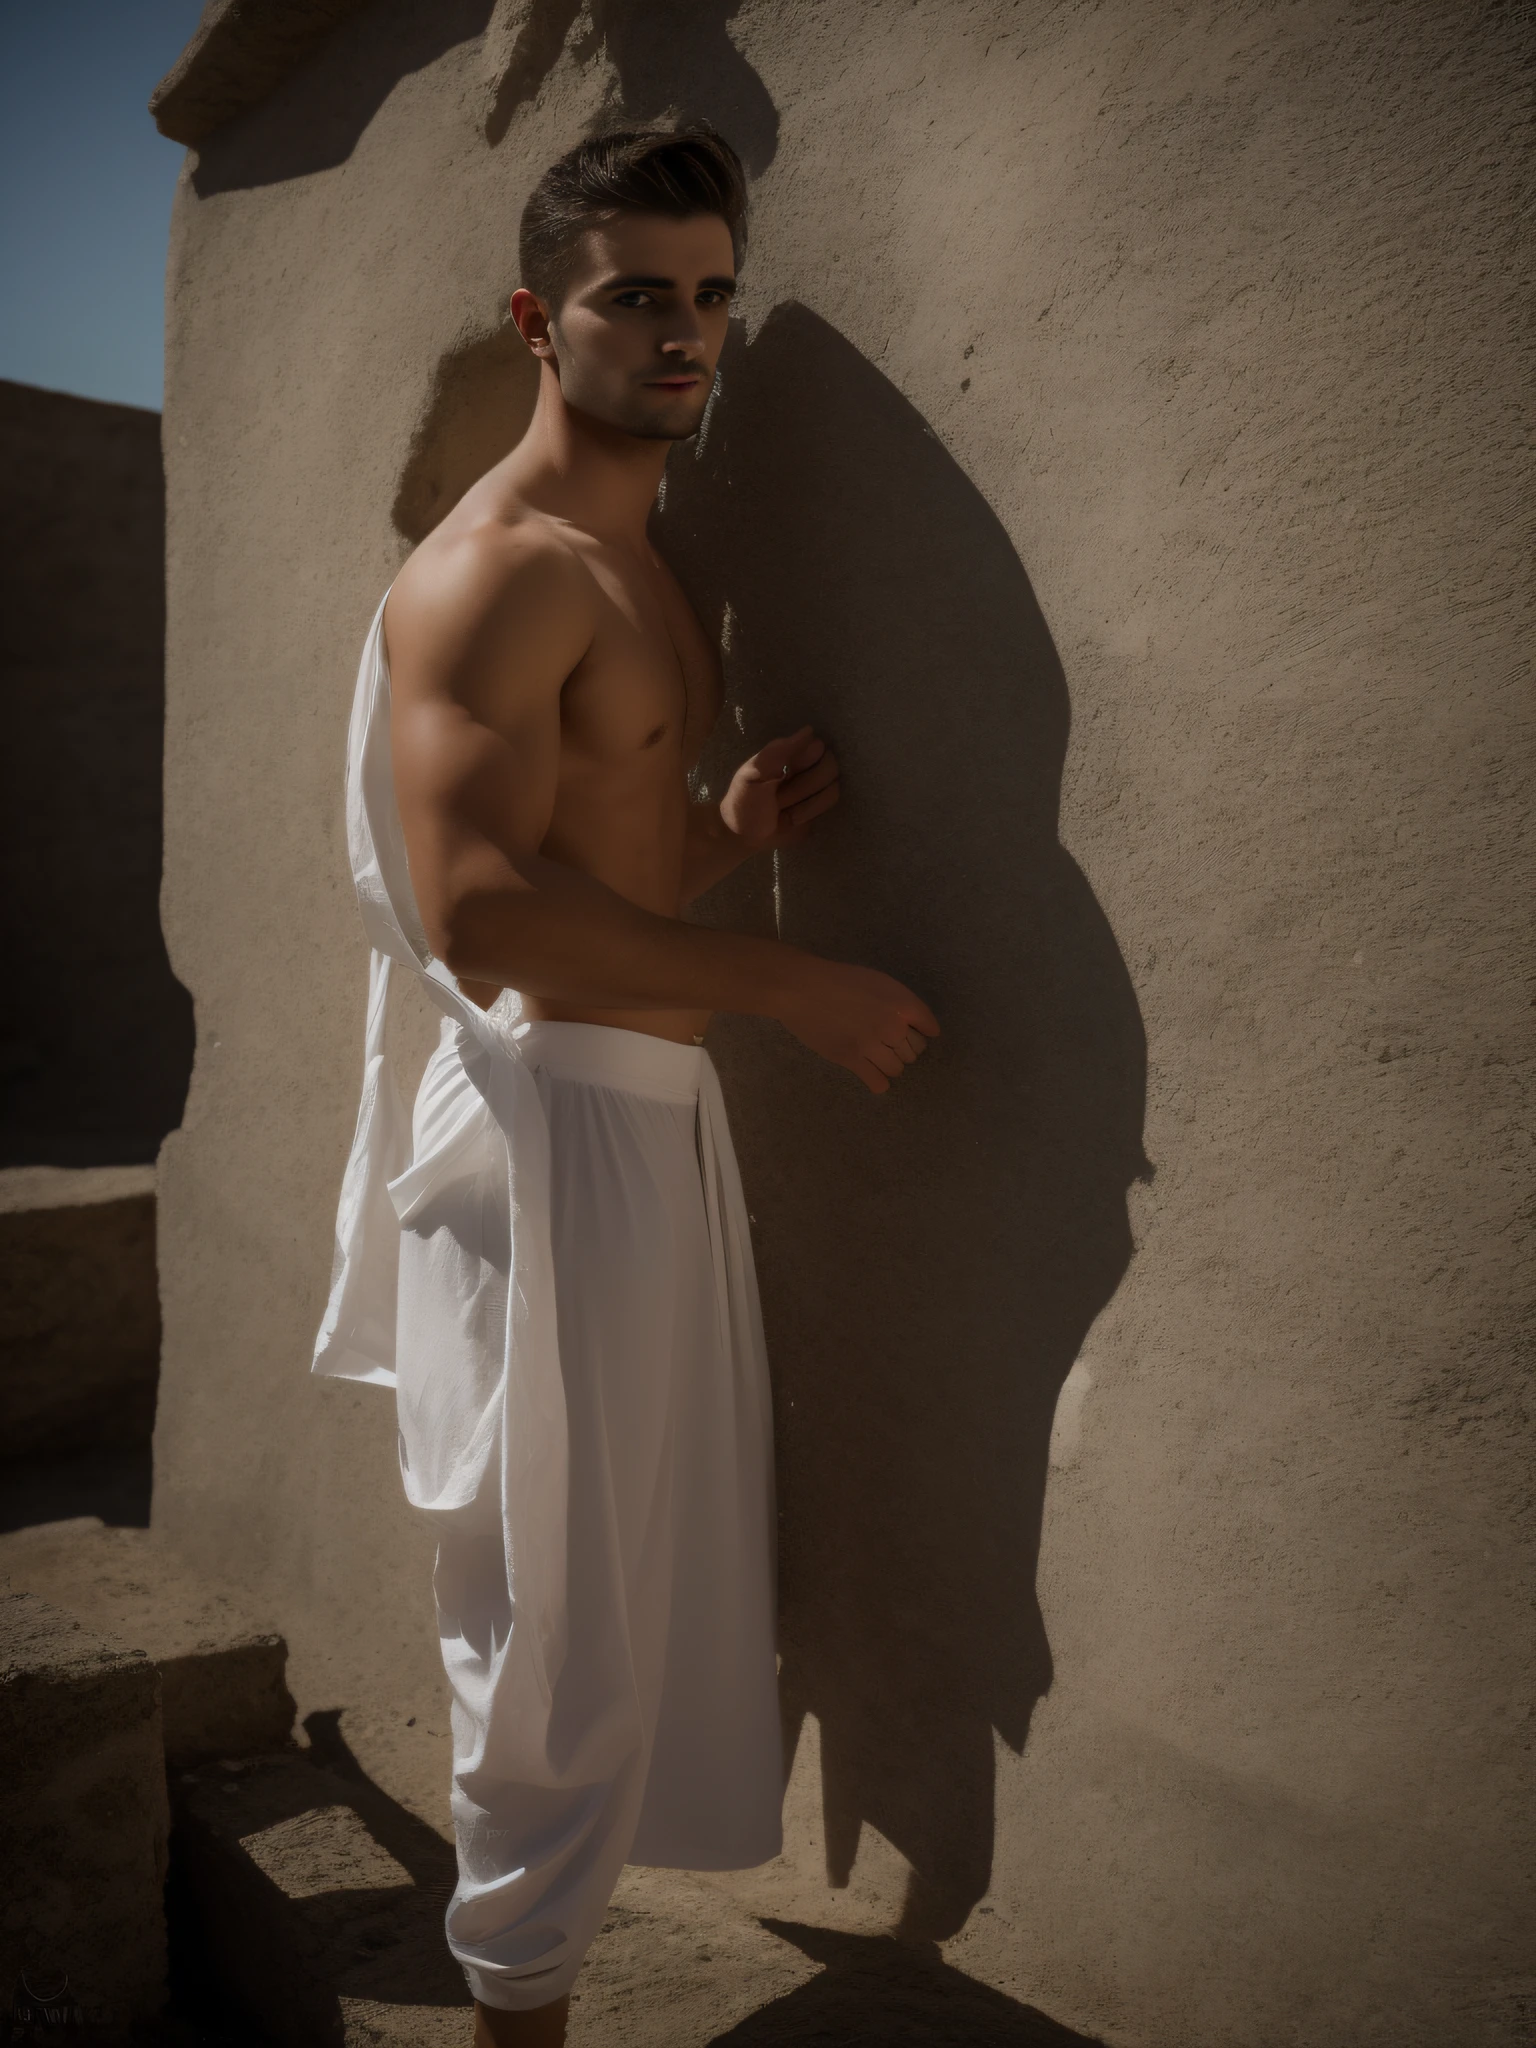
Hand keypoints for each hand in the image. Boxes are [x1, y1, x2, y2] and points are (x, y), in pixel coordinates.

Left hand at [720, 726, 839, 855]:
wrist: (744, 837)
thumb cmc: (744, 802)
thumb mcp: (754, 773)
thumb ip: (778, 751)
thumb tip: (810, 730)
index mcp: (788, 754)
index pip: (817, 747)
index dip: (805, 762)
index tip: (784, 774)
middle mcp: (806, 767)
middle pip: (830, 767)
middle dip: (804, 786)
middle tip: (780, 796)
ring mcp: (815, 788)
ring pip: (833, 787)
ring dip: (806, 802)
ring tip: (783, 809)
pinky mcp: (819, 807)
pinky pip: (831, 804)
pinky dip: (811, 811)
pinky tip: (793, 818)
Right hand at [777, 958, 939, 1094]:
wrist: (802, 988)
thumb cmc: (838, 979)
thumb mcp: (877, 981)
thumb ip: (897, 1001)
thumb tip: (913, 1025)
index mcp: (900, 1001)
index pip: (928, 1025)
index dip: (924, 1031)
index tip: (919, 1034)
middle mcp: (892, 1025)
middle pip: (914, 1050)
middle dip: (904, 1048)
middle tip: (888, 1043)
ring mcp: (872, 1044)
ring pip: (897, 1068)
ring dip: (891, 1064)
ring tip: (878, 1057)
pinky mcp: (852, 1059)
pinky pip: (878, 1082)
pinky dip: (879, 1082)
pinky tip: (872, 1074)